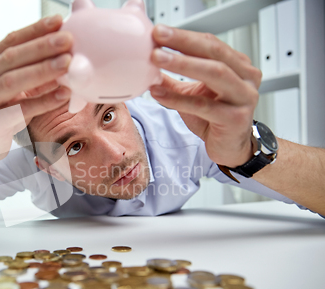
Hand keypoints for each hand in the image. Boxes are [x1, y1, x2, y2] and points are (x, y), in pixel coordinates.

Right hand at [0, 14, 72, 125]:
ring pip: (11, 82)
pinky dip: (43, 101)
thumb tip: (68, 52)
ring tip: (67, 63)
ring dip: (42, 70)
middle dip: (41, 47)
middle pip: (10, 58)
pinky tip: (63, 94)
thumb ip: (35, 69)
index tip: (58, 21)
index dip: (34, 30)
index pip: (9, 41)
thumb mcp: (18, 87)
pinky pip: (19, 110)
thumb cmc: (5, 112)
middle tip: (68, 40)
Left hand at [149, 25, 261, 167]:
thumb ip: (174, 80)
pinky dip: (178, 98)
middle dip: (184, 43)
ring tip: (157, 59)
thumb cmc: (216, 119)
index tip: (159, 32)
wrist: (231, 148)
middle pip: (214, 52)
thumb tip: (149, 65)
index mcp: (238, 66)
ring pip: (214, 73)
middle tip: (158, 37)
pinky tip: (159, 94)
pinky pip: (203, 105)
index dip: (184, 37)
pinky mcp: (236, 118)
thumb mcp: (192, 94)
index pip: (210, 44)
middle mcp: (246, 78)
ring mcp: (244, 97)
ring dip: (183, 64)